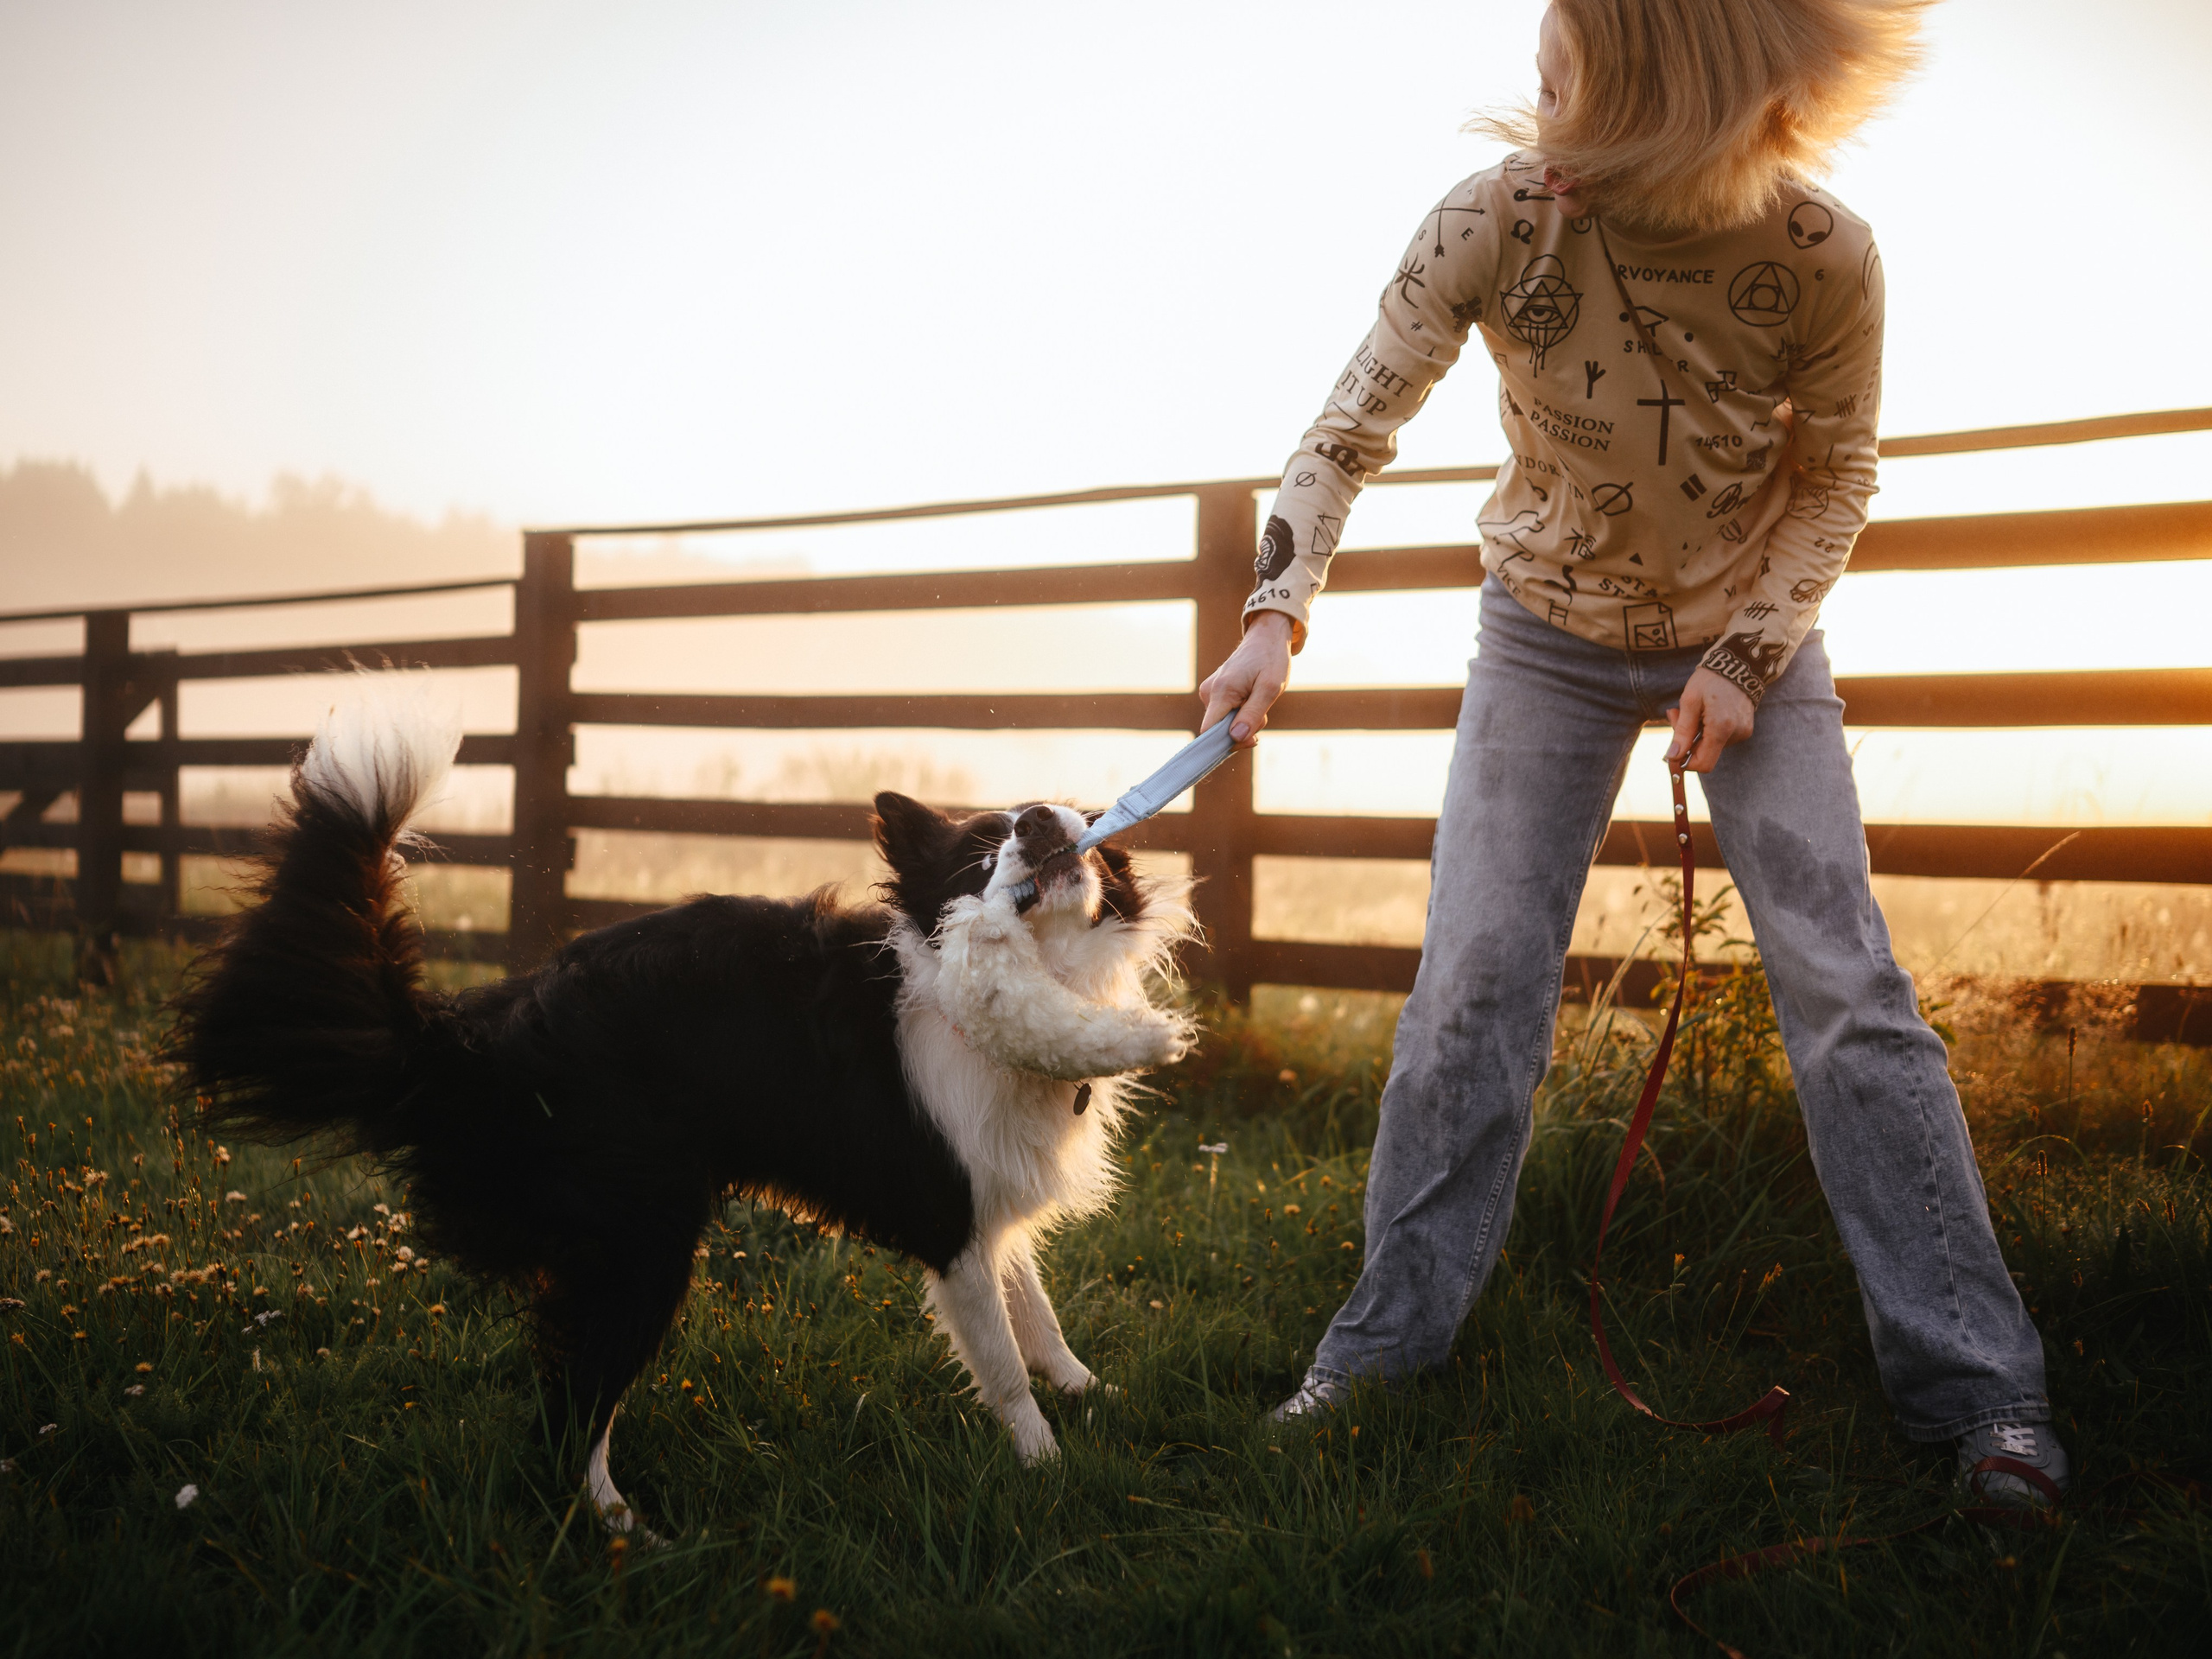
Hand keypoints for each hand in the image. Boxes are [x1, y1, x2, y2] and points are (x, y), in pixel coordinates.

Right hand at [1198, 611, 1293, 747]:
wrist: (1266, 638)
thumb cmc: (1270, 660)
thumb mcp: (1269, 689)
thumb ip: (1252, 714)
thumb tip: (1236, 737)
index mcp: (1221, 691)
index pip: (1209, 732)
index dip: (1227, 743)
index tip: (1251, 740)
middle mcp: (1209, 692)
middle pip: (1218, 730)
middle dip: (1242, 730)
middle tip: (1263, 715)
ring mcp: (1210, 691)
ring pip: (1224, 723)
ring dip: (1244, 721)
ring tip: (1259, 702)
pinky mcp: (1214, 692)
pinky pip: (1224, 714)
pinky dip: (1240, 714)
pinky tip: (1252, 700)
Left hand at [1665, 667, 1755, 773]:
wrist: (1738, 664)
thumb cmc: (1710, 680)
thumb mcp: (1689, 701)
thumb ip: (1682, 731)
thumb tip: (1673, 756)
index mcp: (1721, 728)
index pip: (1703, 764)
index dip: (1686, 762)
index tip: (1673, 750)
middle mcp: (1736, 734)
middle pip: (1705, 754)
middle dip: (1688, 741)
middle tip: (1676, 715)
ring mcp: (1743, 732)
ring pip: (1712, 745)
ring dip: (1697, 732)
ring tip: (1694, 709)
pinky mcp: (1746, 728)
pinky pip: (1722, 737)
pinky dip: (1709, 729)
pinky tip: (1707, 711)